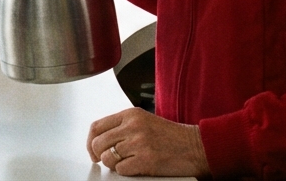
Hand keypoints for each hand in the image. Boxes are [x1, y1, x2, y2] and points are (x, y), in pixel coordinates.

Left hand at [87, 107, 209, 177]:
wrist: (194, 147)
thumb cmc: (172, 137)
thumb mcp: (145, 122)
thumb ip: (123, 127)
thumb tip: (100, 140)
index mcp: (131, 114)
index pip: (97, 126)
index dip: (90, 141)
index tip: (93, 150)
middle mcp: (133, 126)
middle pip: (98, 142)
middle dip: (99, 155)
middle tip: (106, 160)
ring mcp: (138, 143)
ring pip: (107, 157)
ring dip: (113, 164)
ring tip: (126, 162)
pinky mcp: (145, 159)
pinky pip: (121, 169)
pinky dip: (125, 171)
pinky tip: (136, 167)